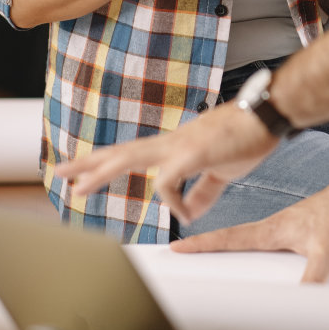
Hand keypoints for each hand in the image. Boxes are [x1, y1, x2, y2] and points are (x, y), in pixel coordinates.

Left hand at [54, 101, 279, 222]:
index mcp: (175, 146)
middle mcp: (171, 142)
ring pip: (131, 158)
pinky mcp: (193, 152)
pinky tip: (185, 213)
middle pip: (121, 152)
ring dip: (101, 173)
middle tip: (60, 173)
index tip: (82, 172)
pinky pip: (168, 182)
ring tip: (78, 189)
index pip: (132, 153)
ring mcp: (180, 145)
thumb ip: (203, 190)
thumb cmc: (247, 138)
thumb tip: (189, 212)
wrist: (268, 115)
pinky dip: (172, 202)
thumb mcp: (220, 170)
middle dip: (89, 163)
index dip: (105, 161)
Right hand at [172, 178, 328, 283]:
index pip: (229, 238)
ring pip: (251, 243)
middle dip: (208, 247)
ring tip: (214, 261)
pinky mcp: (300, 233)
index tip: (177, 247)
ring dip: (232, 250)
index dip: (202, 244)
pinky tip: (266, 265)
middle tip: (185, 254)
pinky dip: (259, 255)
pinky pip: (271, 247)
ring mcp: (287, 230)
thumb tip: (302, 304)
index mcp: (272, 229)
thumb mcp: (327, 250)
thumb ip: (313, 277)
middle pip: (233, 241)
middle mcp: (275, 228)